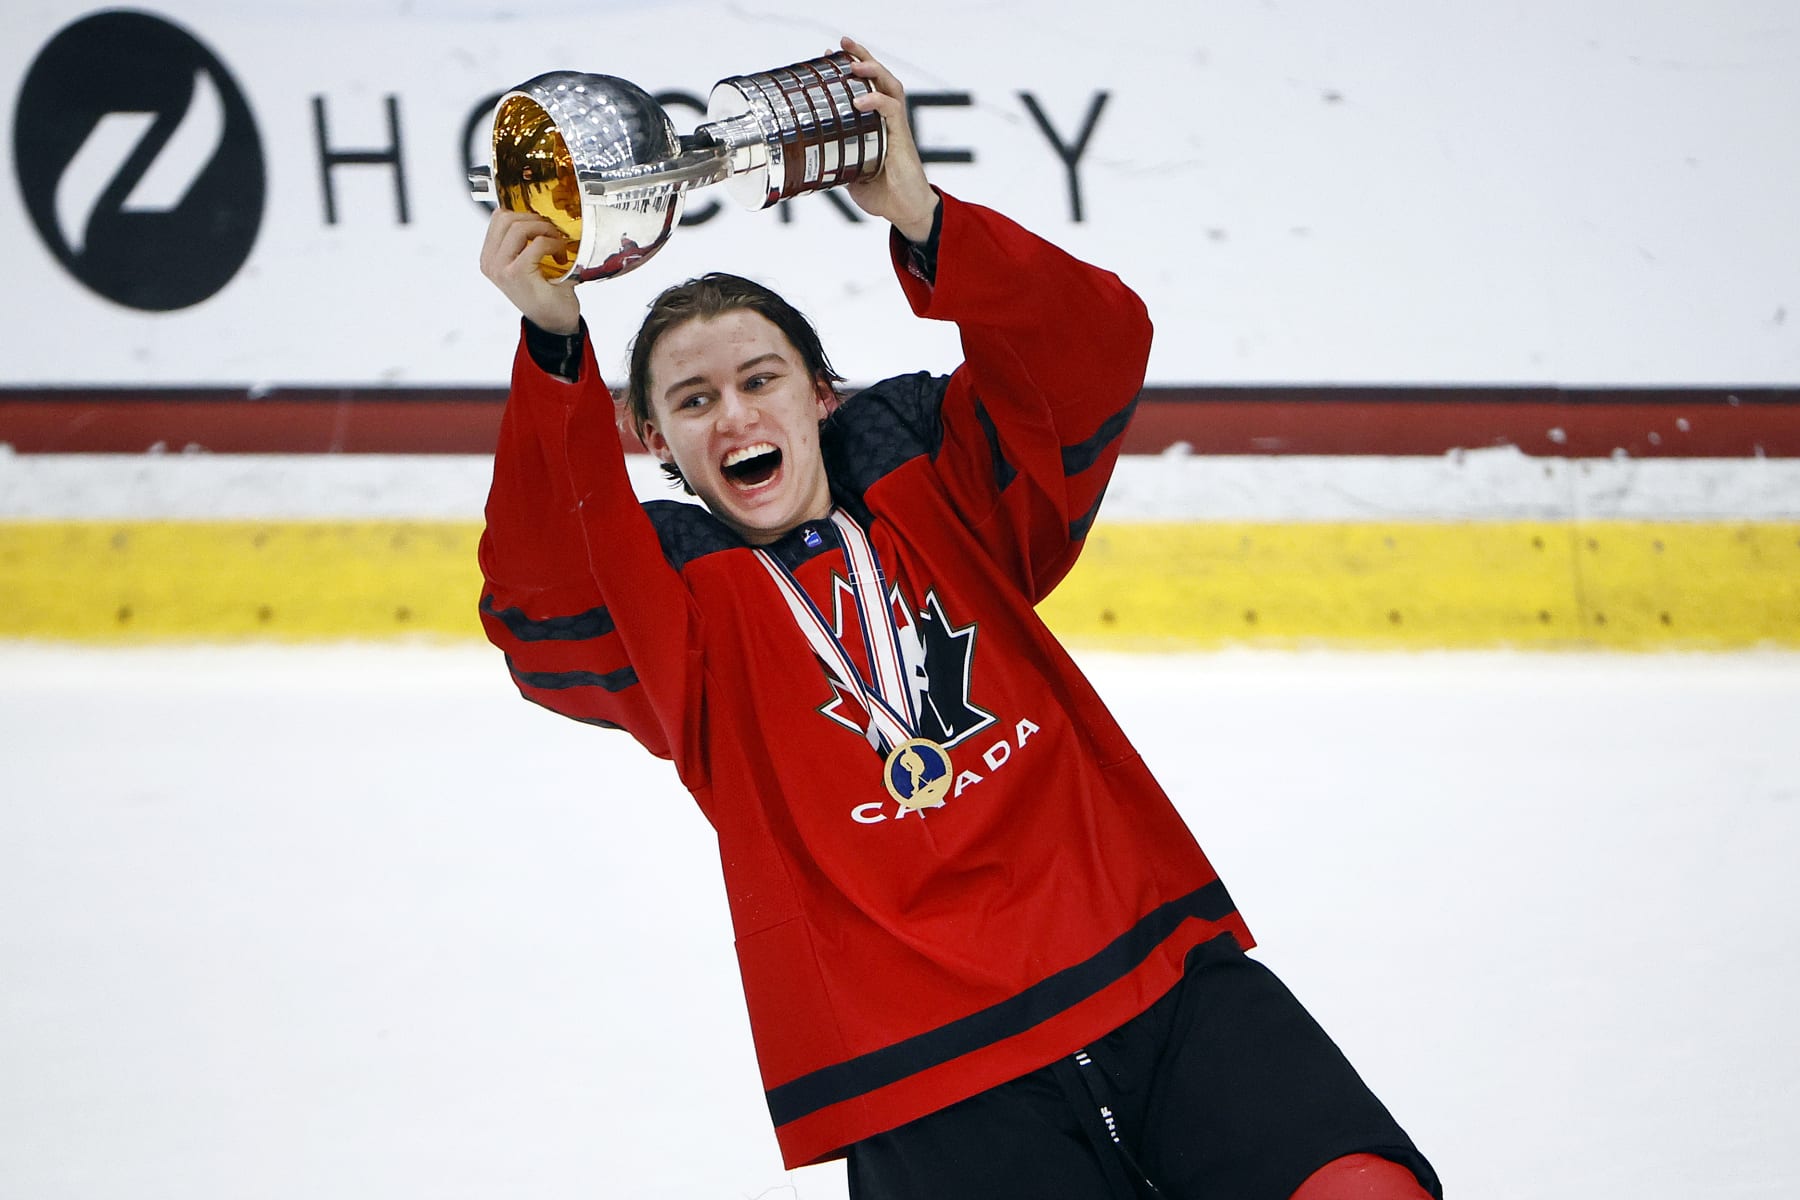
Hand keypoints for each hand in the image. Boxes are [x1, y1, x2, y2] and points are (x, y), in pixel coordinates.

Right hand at [478, 209, 581, 335]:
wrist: (554, 322)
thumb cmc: (545, 292)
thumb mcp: (527, 262)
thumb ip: (523, 240)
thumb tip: (535, 213)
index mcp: (490, 256)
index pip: (499, 217)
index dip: (524, 214)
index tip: (542, 225)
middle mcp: (490, 262)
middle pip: (506, 217)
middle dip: (535, 219)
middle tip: (552, 234)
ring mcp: (500, 268)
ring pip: (518, 227)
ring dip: (545, 230)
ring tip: (557, 244)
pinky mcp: (516, 273)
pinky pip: (536, 243)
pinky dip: (553, 244)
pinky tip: (560, 255)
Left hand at [840, 36, 939, 243]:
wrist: (906, 211)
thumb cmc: (884, 193)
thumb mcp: (851, 173)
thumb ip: (838, 159)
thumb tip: (811, 157)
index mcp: (876, 124)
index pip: (865, 87)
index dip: (849, 69)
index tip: (829, 56)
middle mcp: (888, 120)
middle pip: (879, 77)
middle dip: (861, 57)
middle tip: (843, 44)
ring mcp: (897, 126)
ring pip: (889, 86)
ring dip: (872, 71)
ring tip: (853, 64)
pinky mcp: (902, 138)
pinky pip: (891, 110)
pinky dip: (875, 102)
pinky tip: (859, 100)